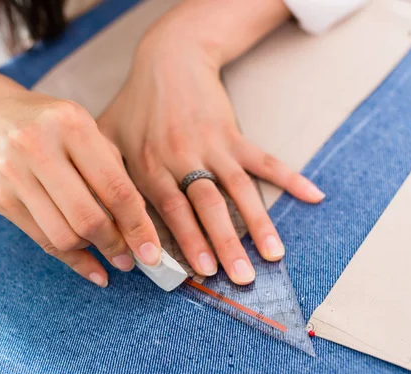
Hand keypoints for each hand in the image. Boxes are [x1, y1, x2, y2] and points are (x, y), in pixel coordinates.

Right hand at [0, 70, 161, 286]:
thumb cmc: (54, 126)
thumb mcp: (89, 132)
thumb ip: (114, 173)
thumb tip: (139, 228)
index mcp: (72, 126)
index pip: (114, 188)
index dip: (138, 226)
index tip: (151, 251)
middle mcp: (38, 147)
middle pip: (87, 217)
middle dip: (115, 245)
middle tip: (131, 259)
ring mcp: (15, 175)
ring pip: (64, 235)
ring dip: (93, 252)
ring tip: (109, 253)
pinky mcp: (1, 199)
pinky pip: (43, 241)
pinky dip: (72, 259)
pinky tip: (91, 266)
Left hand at [98, 27, 323, 284]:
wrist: (168, 59)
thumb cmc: (135, 103)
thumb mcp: (107, 135)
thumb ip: (103, 176)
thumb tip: (97, 219)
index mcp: (148, 163)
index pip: (169, 209)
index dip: (185, 241)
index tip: (199, 272)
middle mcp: (182, 157)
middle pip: (206, 206)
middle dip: (224, 243)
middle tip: (239, 277)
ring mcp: (212, 145)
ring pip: (238, 189)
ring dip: (258, 223)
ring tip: (274, 256)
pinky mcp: (234, 134)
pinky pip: (265, 159)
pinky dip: (290, 178)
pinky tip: (313, 196)